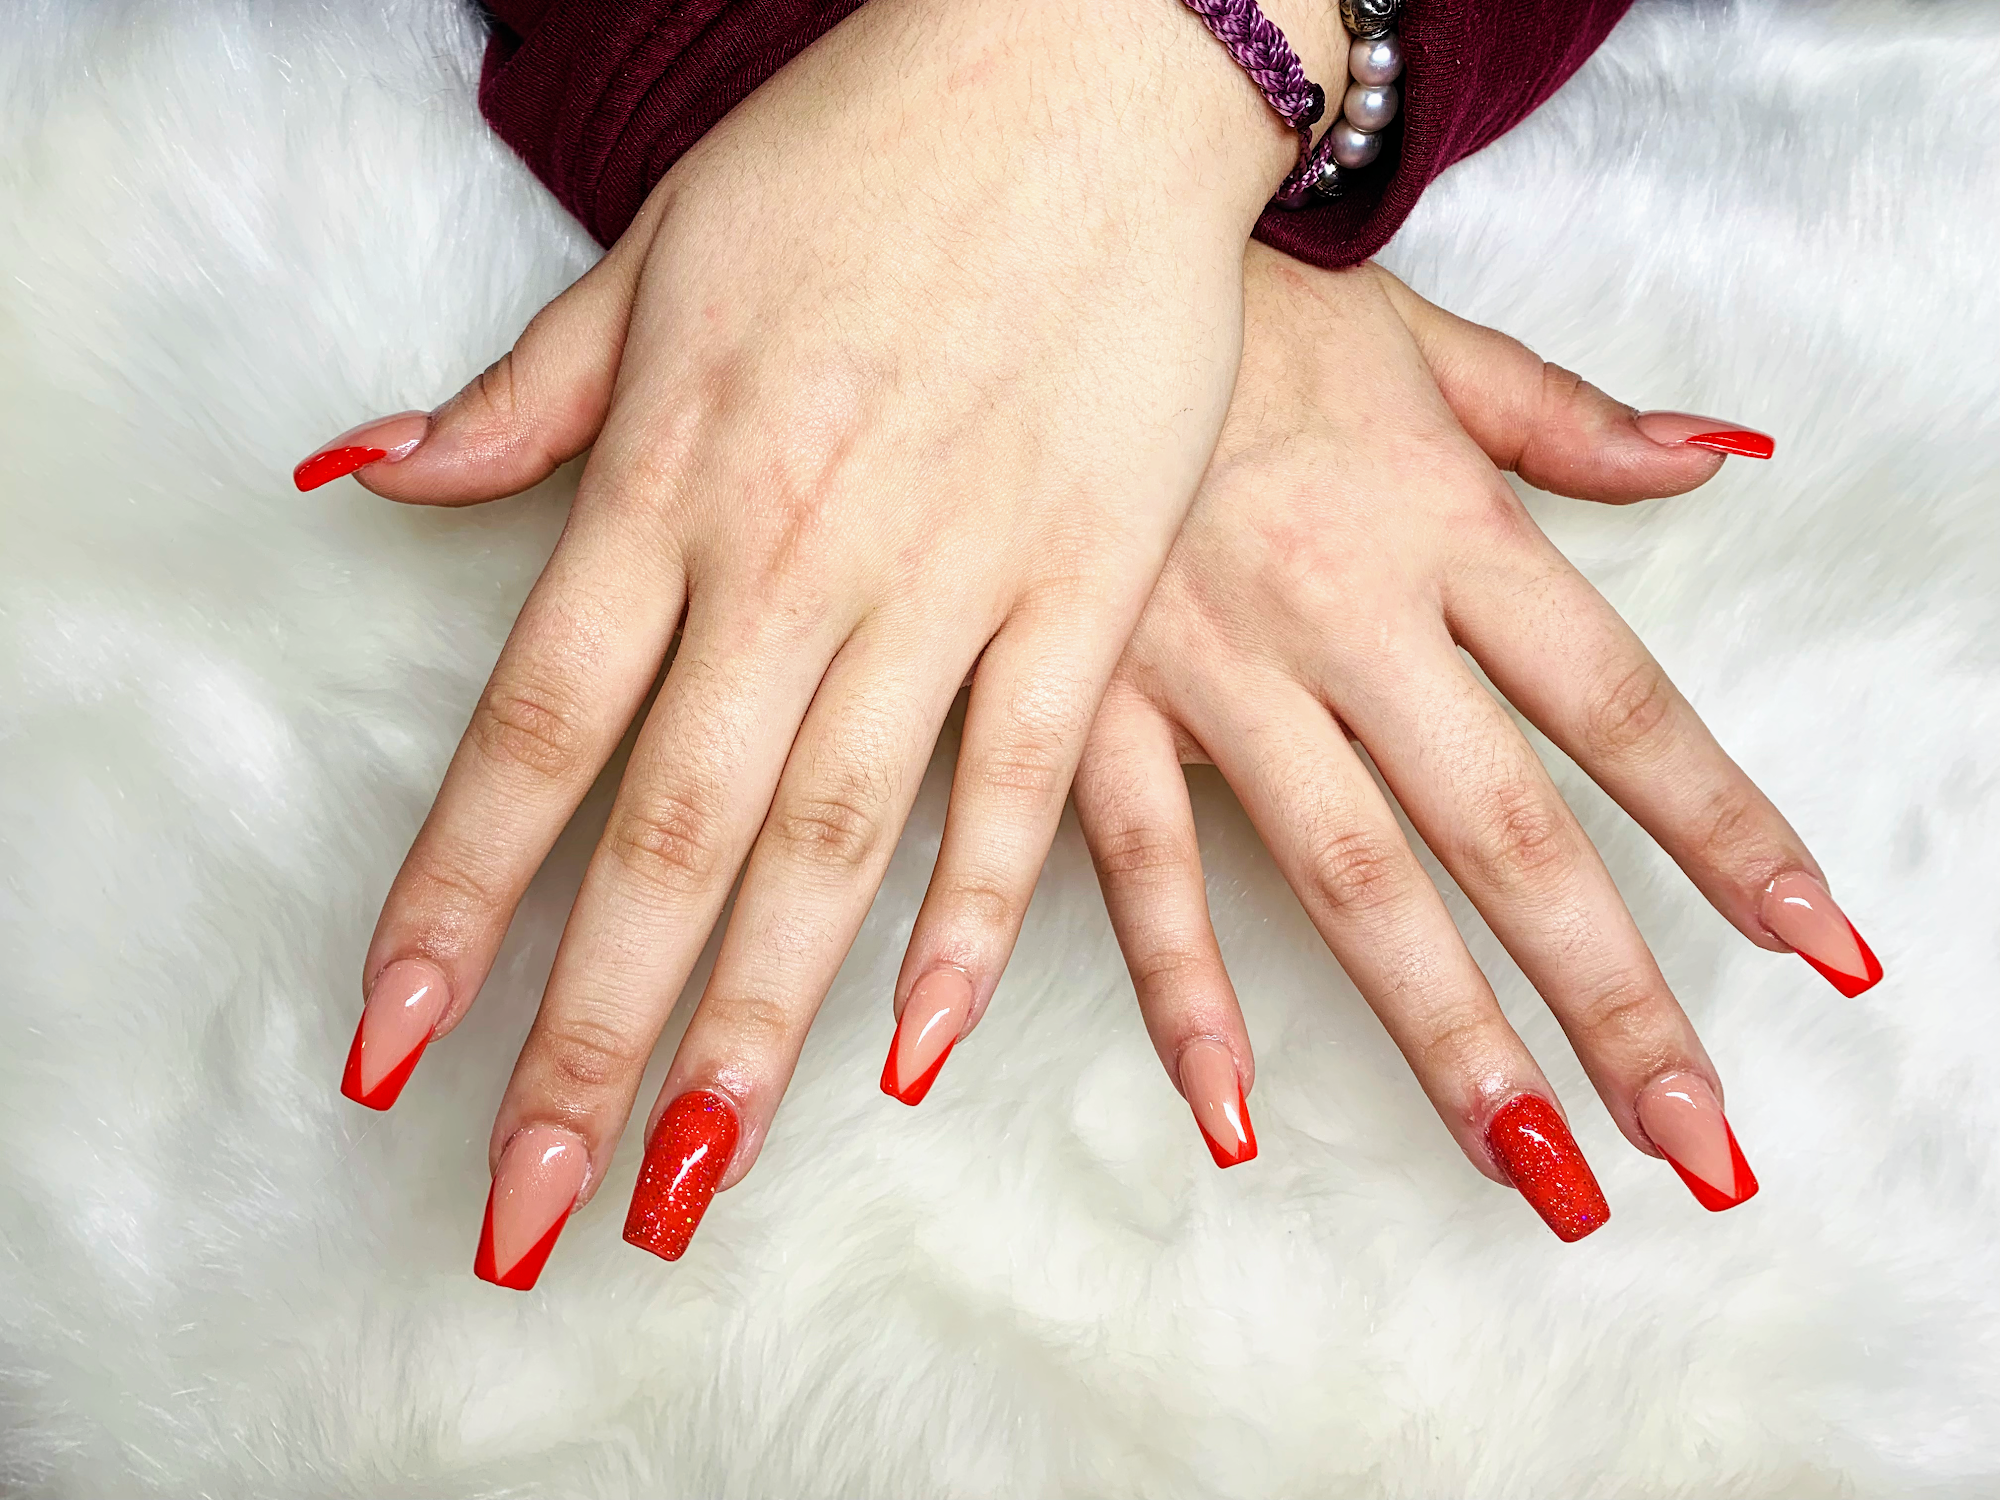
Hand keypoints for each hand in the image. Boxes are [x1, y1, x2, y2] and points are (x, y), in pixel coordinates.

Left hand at [300, 0, 1347, 1285]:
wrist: (1083, 73)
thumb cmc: (858, 162)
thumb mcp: (652, 259)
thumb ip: (521, 400)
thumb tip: (362, 474)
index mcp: (671, 479)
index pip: (534, 731)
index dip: (460, 900)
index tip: (397, 1046)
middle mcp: (793, 557)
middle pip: (671, 833)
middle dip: (587, 1034)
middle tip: (529, 1204)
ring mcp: (948, 580)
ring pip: (831, 841)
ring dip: (754, 1024)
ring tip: (684, 1173)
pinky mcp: (1083, 590)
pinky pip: (1019, 786)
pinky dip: (968, 920)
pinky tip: (909, 1049)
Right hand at [1064, 245, 1876, 1238]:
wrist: (1036, 268)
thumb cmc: (1240, 315)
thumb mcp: (1421, 342)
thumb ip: (1568, 419)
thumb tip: (1721, 456)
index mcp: (1443, 527)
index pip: (1619, 705)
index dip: (1724, 829)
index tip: (1814, 945)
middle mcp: (1346, 617)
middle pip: (1504, 830)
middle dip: (1605, 990)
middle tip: (1689, 1140)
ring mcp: (1212, 673)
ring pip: (1348, 876)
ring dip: (1443, 1031)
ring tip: (1527, 1164)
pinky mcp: (1089, 706)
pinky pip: (1138, 868)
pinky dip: (1182, 992)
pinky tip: (1232, 1116)